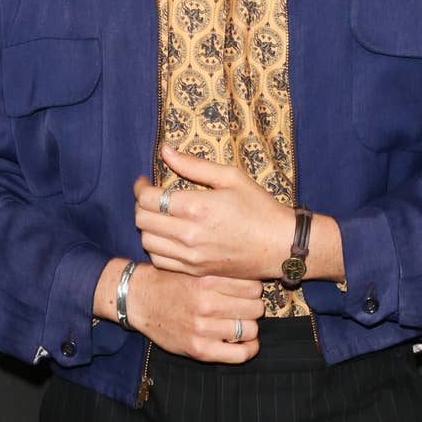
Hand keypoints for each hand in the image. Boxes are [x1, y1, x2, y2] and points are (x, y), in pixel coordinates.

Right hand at [127, 263, 263, 362]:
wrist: (141, 299)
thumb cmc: (170, 280)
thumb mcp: (194, 267)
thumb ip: (220, 270)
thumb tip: (252, 272)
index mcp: (207, 279)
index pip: (253, 285)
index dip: (254, 288)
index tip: (249, 290)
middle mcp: (206, 303)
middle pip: (255, 307)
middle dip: (253, 306)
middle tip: (245, 306)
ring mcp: (202, 328)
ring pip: (250, 329)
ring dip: (249, 326)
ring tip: (240, 322)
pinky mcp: (199, 350)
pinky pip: (239, 354)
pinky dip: (249, 349)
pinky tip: (245, 342)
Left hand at [134, 145, 293, 278]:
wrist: (280, 245)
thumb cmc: (259, 206)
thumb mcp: (230, 176)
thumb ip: (194, 165)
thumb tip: (165, 150)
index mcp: (197, 207)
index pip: (149, 199)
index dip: (140, 188)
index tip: (144, 182)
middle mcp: (190, 234)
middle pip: (143, 220)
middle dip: (141, 204)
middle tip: (150, 196)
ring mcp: (192, 257)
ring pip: (147, 242)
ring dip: (147, 226)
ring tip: (158, 216)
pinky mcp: (196, 271)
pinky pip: (160, 261)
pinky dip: (156, 247)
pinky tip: (167, 236)